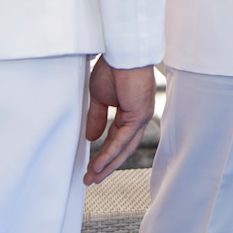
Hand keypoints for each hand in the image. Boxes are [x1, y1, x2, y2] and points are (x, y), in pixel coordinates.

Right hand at [84, 59, 155, 184]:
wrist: (122, 52)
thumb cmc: (112, 68)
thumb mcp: (99, 97)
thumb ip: (97, 118)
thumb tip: (91, 138)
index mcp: (130, 111)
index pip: (117, 139)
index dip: (104, 154)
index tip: (91, 167)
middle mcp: (138, 116)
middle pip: (123, 148)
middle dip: (106, 165)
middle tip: (91, 179)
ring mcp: (141, 116)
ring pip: (124, 147)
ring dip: (107, 164)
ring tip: (92, 177)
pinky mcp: (139, 114)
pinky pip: (123, 139)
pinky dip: (110, 152)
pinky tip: (99, 164)